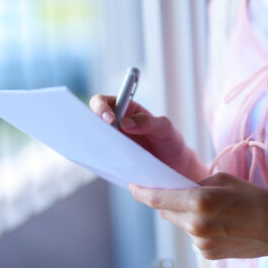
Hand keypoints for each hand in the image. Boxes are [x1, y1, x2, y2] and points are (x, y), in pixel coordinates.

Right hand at [88, 94, 206, 181]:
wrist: (174, 165)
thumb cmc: (170, 140)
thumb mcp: (165, 128)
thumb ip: (147, 122)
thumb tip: (124, 123)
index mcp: (126, 109)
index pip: (104, 102)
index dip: (101, 107)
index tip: (110, 119)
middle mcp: (115, 124)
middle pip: (92, 120)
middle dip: (93, 126)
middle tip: (105, 136)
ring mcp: (112, 142)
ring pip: (94, 140)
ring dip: (97, 144)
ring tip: (109, 151)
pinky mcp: (113, 158)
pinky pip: (101, 157)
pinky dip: (102, 158)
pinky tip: (111, 162)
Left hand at [130, 172, 267, 259]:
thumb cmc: (255, 198)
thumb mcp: (224, 179)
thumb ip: (195, 184)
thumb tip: (177, 189)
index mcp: (199, 201)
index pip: (157, 198)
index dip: (141, 191)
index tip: (133, 185)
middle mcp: (195, 225)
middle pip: (165, 211)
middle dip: (167, 200)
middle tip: (180, 191)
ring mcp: (200, 243)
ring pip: (180, 224)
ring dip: (186, 214)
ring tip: (213, 209)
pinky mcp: (207, 254)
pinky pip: (193, 236)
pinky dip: (198, 227)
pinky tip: (220, 224)